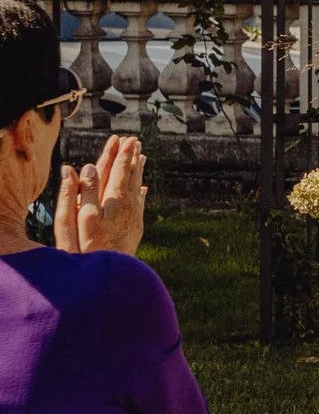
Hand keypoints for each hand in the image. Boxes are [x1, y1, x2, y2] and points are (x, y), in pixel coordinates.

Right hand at [57, 135, 147, 254]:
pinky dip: (140, 192)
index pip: (118, 170)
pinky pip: (140, 202)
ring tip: (142, 156)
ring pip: (137, 186)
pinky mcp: (136, 227)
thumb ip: (83, 192)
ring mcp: (135, 216)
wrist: (112, 274)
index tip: (125, 139)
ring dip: (138, 170)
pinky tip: (143, 188)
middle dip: (131, 157)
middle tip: (135, 140)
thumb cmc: (88, 247)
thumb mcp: (80, 219)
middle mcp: (129, 205)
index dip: (121, 154)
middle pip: (130, 175)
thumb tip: (86, 167)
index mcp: (114, 199)